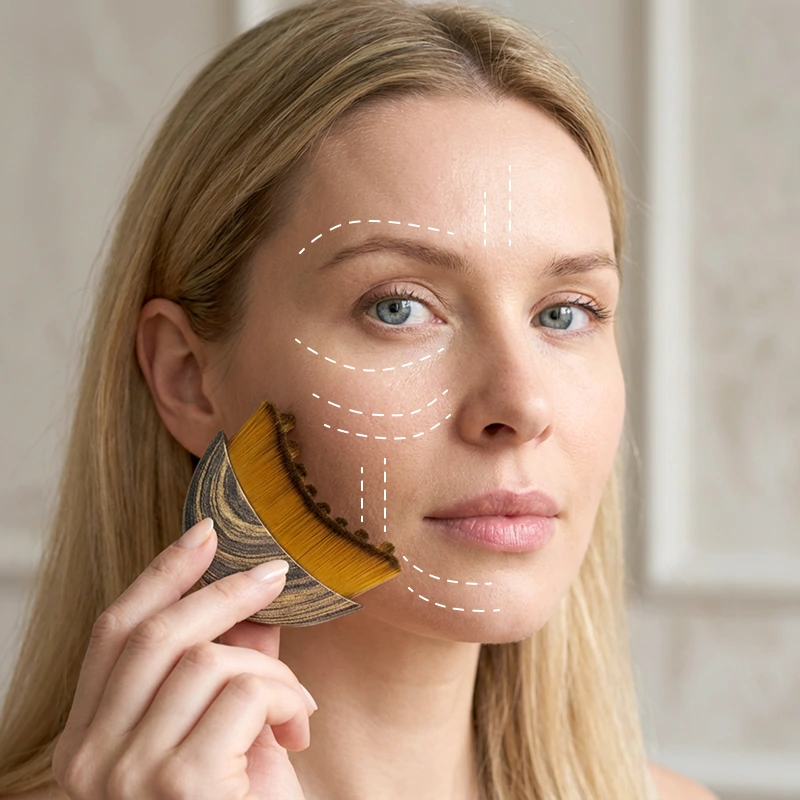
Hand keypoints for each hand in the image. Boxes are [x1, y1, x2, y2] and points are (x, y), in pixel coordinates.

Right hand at [52, 517, 312, 798]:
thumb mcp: (224, 729)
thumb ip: (226, 666)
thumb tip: (249, 601)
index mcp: (88, 742)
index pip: (112, 633)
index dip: (160, 573)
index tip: (204, 532)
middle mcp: (91, 760)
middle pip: (155, 634)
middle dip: (224, 591)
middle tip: (276, 574)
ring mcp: (129, 775)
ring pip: (208, 660)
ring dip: (271, 670)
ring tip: (296, 705)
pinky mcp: (180, 783)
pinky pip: (244, 692)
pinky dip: (286, 697)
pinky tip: (298, 731)